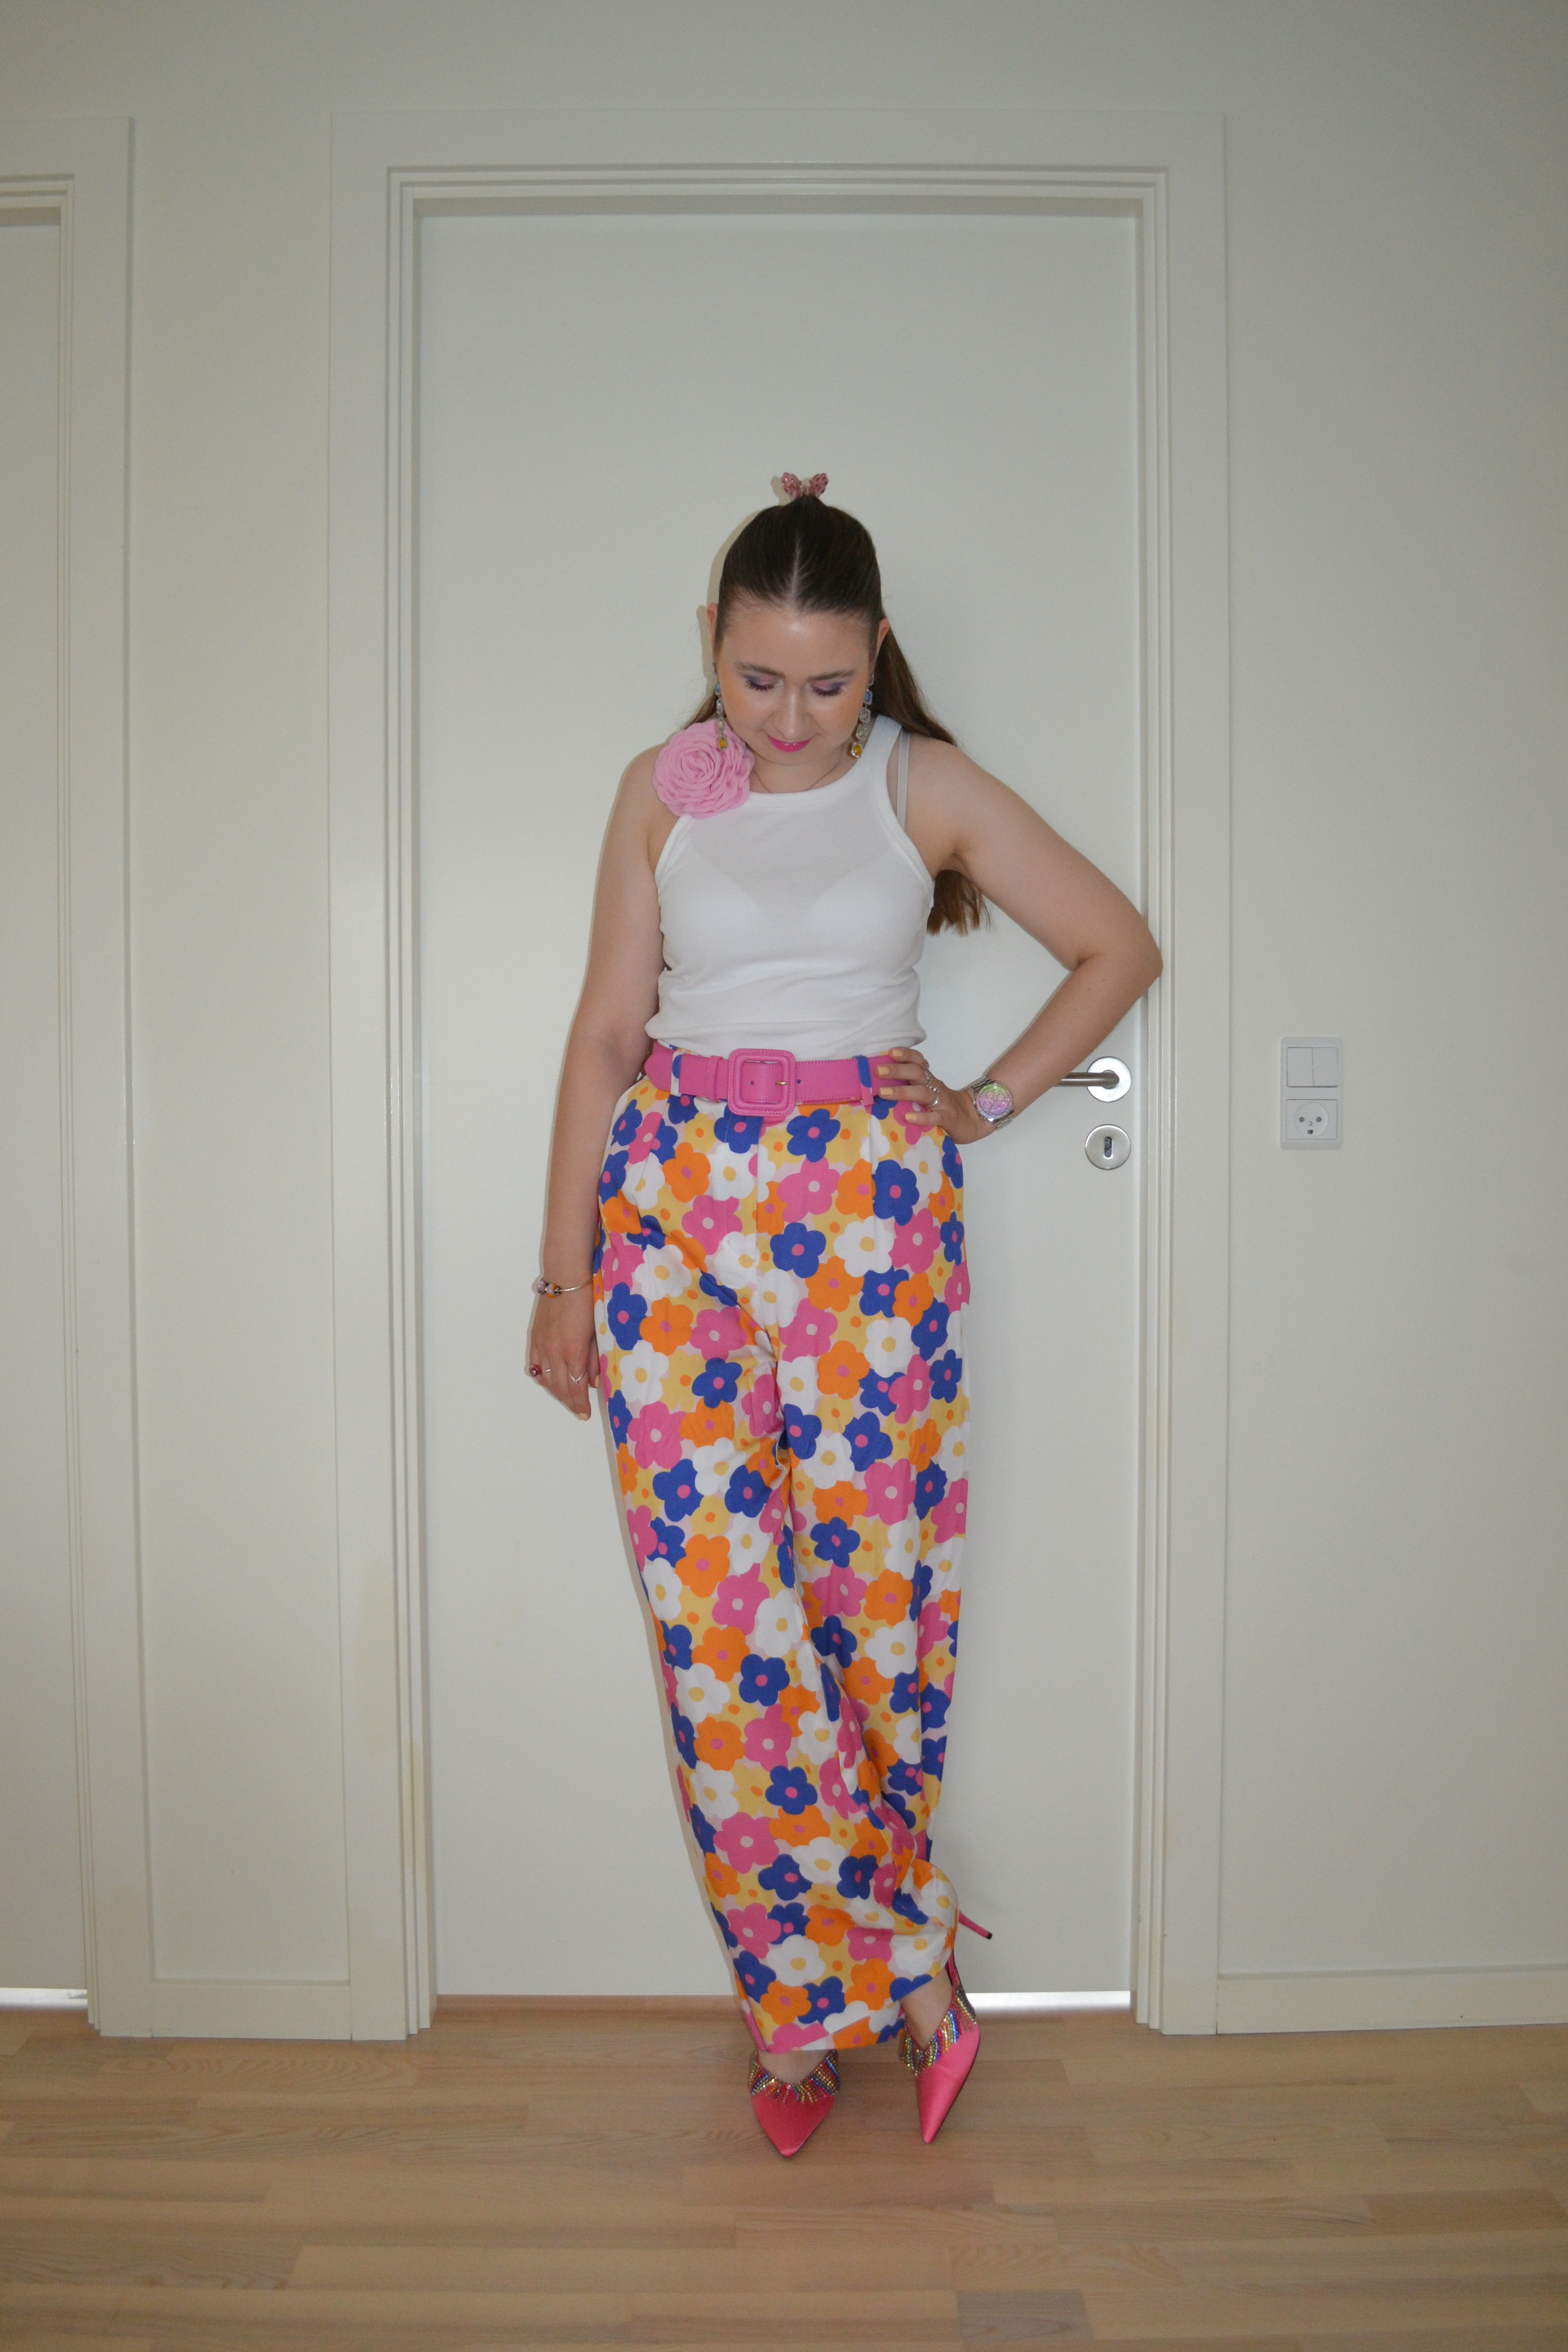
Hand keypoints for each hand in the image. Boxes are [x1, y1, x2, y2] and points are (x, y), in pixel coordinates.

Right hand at [526, 1288, 598, 1420]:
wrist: (566, 1278)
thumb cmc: (587, 1301)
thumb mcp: (597, 1332)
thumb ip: (595, 1359)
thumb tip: (593, 1382)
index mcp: (573, 1351)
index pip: (575, 1387)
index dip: (580, 1404)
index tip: (585, 1414)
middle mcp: (554, 1352)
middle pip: (559, 1387)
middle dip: (569, 1403)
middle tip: (578, 1412)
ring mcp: (542, 1345)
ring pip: (545, 1379)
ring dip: (556, 1392)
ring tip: (567, 1399)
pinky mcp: (534, 1338)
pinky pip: (534, 1365)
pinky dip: (542, 1377)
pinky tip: (549, 1382)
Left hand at [871, 1049, 989, 1144]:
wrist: (975, 1120)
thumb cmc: (944, 1107)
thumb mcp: (929, 1094)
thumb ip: (911, 1089)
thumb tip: (880, 1086)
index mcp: (930, 1080)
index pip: (919, 1062)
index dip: (906, 1055)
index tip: (890, 1052)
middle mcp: (936, 1088)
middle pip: (917, 1074)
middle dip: (897, 1070)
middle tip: (878, 1070)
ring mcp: (943, 1103)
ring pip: (923, 1093)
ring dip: (902, 1091)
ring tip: (883, 1092)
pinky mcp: (948, 1119)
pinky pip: (935, 1116)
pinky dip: (921, 1116)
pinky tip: (907, 1117)